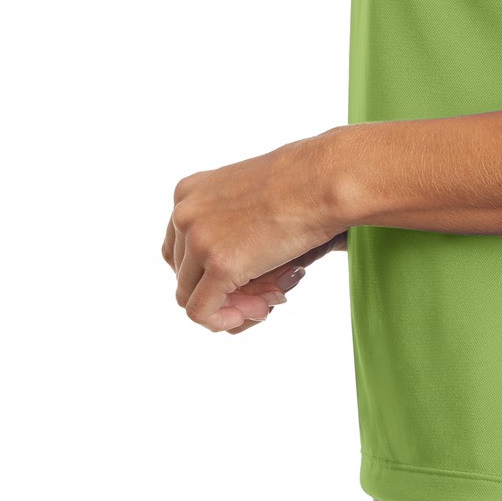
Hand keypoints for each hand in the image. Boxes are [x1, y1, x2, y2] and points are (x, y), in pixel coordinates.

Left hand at [162, 129, 348, 332]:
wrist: (322, 179)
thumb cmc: (300, 180)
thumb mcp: (247, 193)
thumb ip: (227, 221)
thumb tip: (230, 261)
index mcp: (188, 192)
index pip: (179, 247)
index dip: (206, 270)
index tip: (240, 275)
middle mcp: (185, 214)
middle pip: (184, 273)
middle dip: (218, 289)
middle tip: (260, 292)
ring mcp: (199, 240)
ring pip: (189, 295)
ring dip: (227, 305)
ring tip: (267, 298)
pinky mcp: (220, 265)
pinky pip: (202, 312)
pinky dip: (223, 321)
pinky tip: (258, 312)